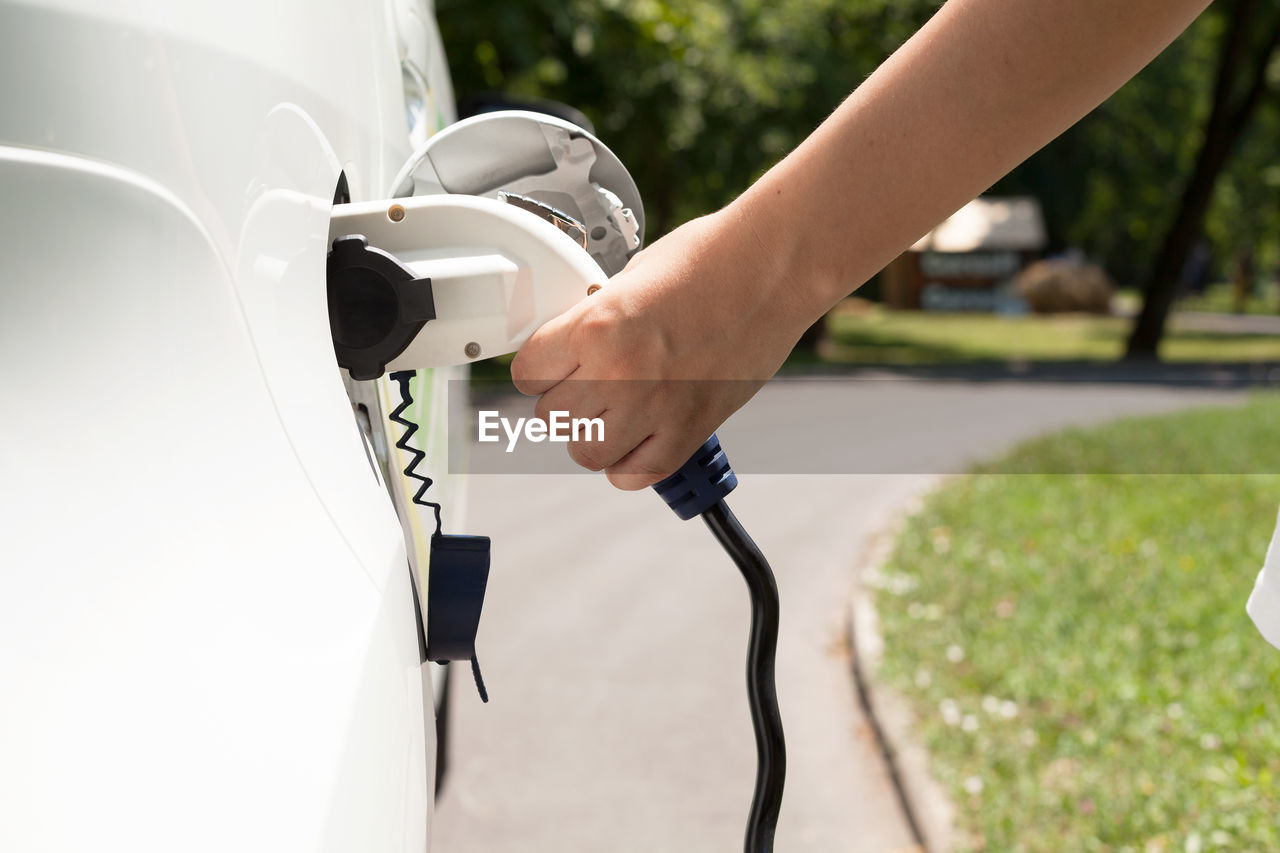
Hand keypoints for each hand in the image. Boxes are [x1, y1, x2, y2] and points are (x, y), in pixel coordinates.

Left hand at [511, 204, 813, 489]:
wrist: (773, 268)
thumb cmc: (711, 258)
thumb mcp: (630, 276)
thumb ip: (596, 317)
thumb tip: (574, 343)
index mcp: (597, 327)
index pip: (526, 372)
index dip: (538, 367)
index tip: (551, 365)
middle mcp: (619, 373)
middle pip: (551, 417)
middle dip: (565, 399)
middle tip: (587, 383)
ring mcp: (654, 408)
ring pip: (585, 452)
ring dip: (592, 435)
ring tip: (612, 413)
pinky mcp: (689, 432)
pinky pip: (634, 475)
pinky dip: (630, 462)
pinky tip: (639, 436)